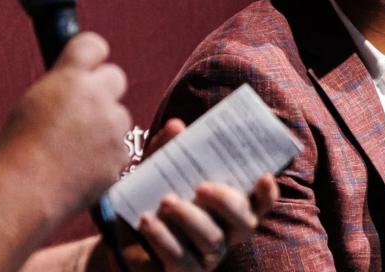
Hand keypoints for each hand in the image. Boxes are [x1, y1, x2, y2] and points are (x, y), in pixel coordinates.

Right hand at [0, 32, 130, 215]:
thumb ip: (60, 84)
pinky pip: (120, 146)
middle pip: (115, 77)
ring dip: (105, 125)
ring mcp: (112, 126)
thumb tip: (74, 79)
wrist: (25, 190)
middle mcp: (96, 95)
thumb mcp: (32, 100)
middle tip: (85, 107)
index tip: (92, 61)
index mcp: (69, 77)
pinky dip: (107, 154)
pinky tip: (82, 164)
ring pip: (119, 115)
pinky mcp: (120, 154)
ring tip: (75, 145)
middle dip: (103, 89)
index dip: (93, 55)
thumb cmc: (19, 148)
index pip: (93, 44)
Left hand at [120, 119, 279, 270]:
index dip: (267, 194)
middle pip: (244, 223)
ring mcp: (206, 257)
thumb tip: (177, 126)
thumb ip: (165, 148)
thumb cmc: (146, 197)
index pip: (257, 203)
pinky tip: (147, 221)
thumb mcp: (153, 169)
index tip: (264, 175)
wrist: (117, 233)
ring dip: (189, 218)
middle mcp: (224, 233)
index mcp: (226, 207)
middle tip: (201, 187)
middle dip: (226, 202)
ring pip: (212, 240)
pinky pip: (181, 260)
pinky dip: (164, 238)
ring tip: (166, 201)